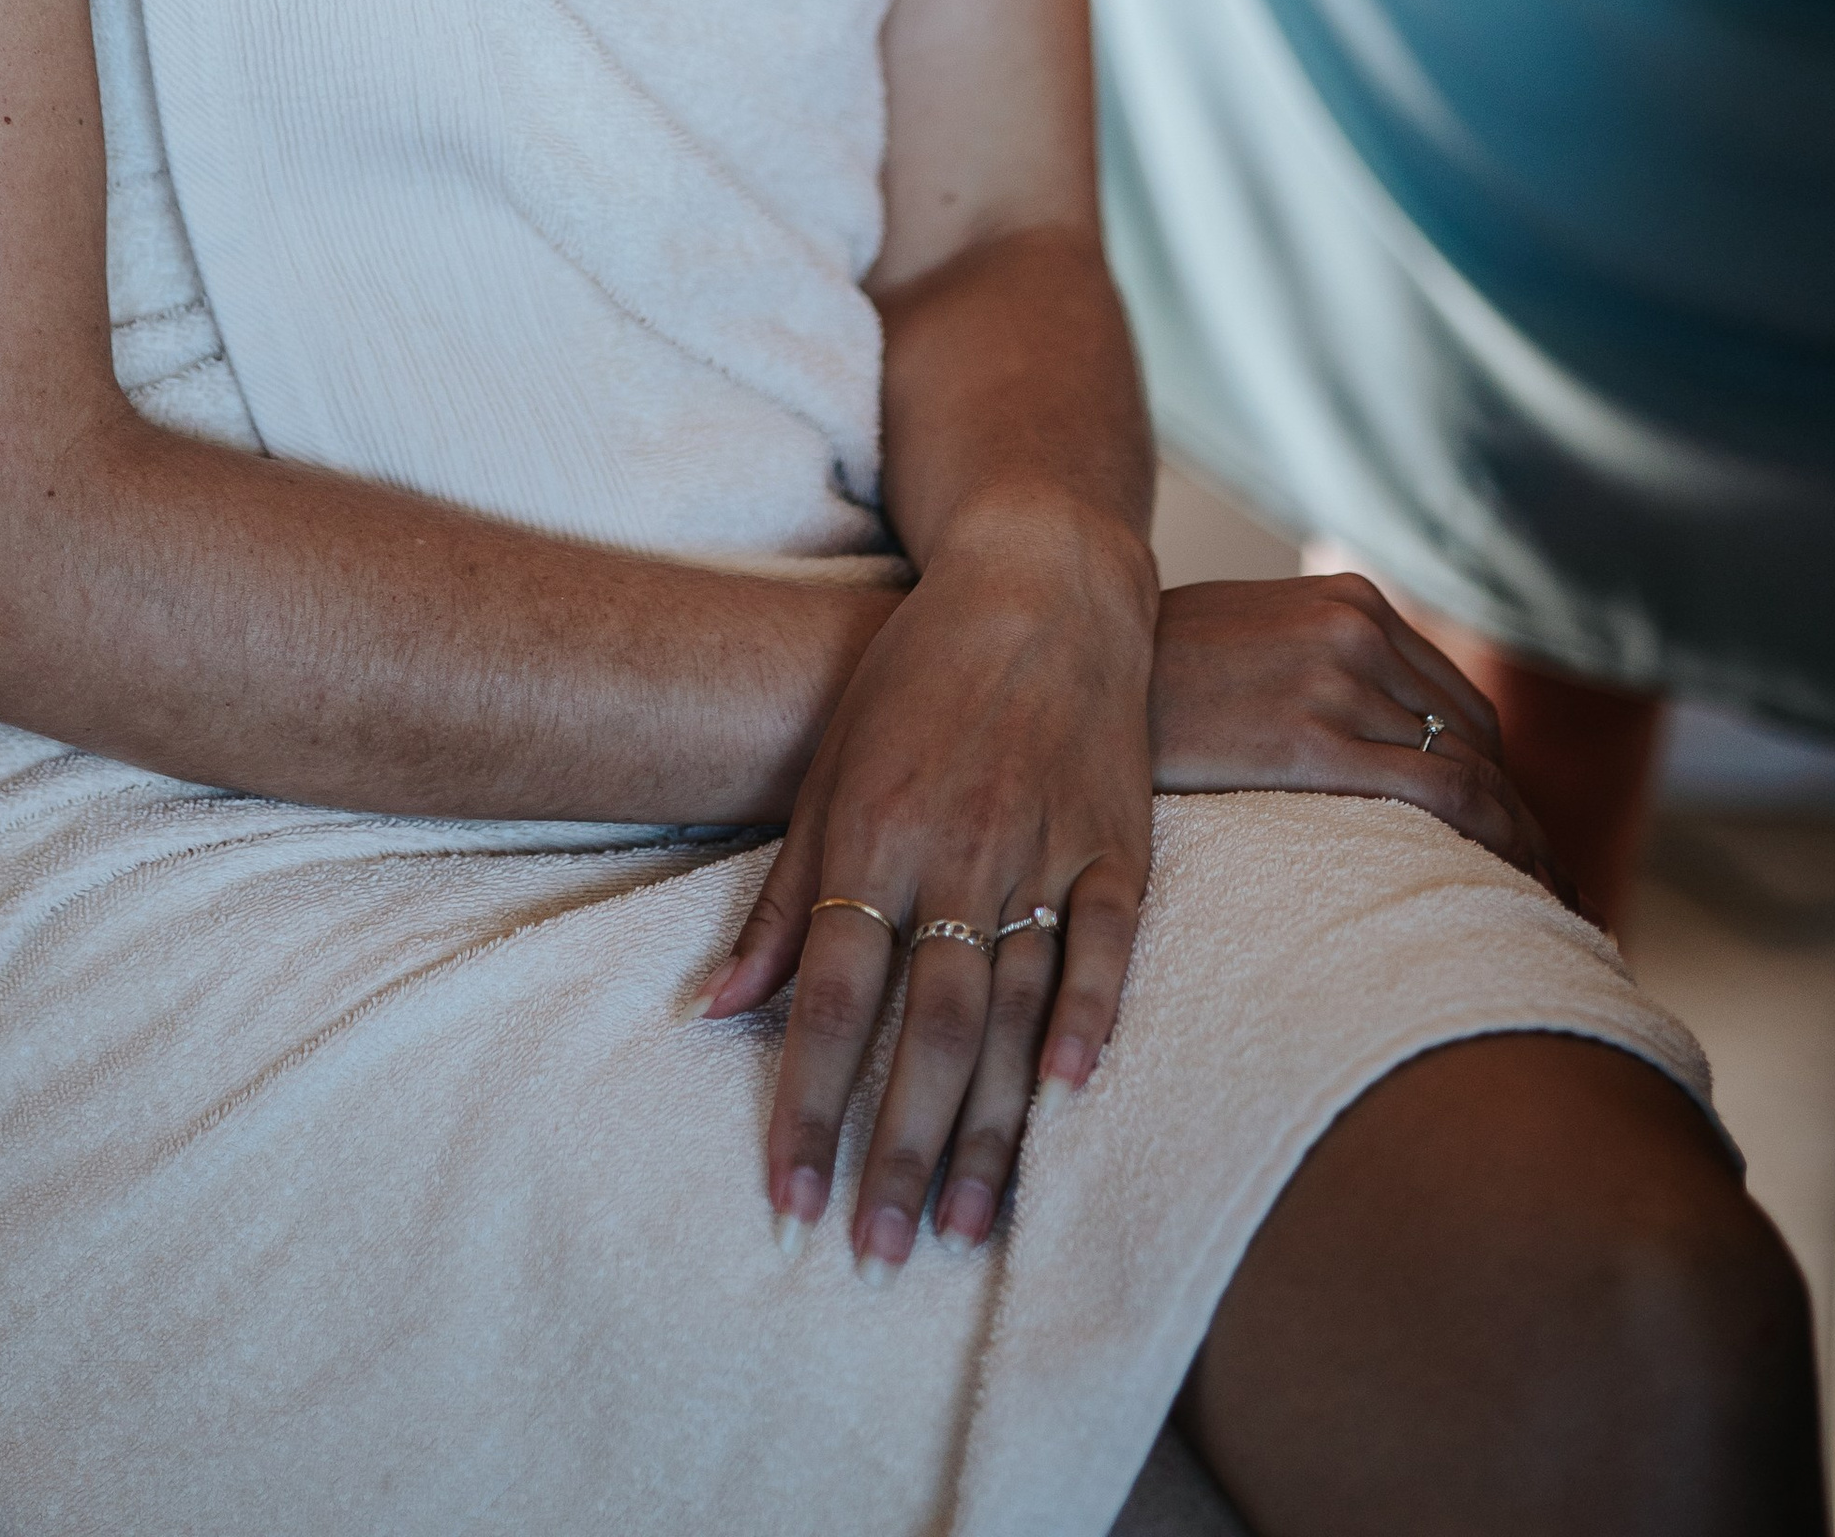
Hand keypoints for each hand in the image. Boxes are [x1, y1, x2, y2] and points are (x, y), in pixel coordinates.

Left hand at [698, 496, 1152, 1272]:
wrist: (1042, 581)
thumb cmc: (918, 677)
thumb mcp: (828, 768)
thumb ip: (781, 895)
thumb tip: (714, 1009)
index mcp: (875, 833)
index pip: (832, 996)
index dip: (809, 1102)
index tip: (789, 1199)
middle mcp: (959, 850)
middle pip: (929, 1026)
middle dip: (898, 1147)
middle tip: (874, 1252)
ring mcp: (1047, 847)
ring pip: (1017, 1011)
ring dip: (991, 1126)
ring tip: (960, 1227)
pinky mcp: (1119, 842)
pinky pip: (1110, 944)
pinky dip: (1096, 1018)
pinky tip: (1074, 1099)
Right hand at [1151, 576, 1566, 898]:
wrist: (1072, 662)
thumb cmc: (1155, 678)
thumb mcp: (1252, 644)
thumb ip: (1318, 673)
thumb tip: (1368, 747)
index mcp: (1350, 602)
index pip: (1459, 704)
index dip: (1496, 782)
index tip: (1514, 844)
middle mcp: (1356, 628)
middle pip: (1477, 739)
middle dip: (1516, 819)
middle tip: (1540, 890)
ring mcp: (1334, 677)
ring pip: (1470, 769)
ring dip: (1515, 841)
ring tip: (1533, 907)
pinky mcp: (1308, 735)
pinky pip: (1438, 792)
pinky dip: (1490, 840)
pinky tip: (1500, 887)